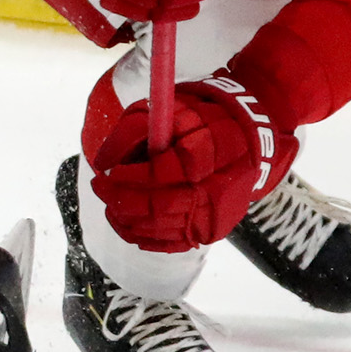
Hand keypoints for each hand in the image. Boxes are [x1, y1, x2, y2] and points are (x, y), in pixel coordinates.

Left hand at [88, 75, 297, 252]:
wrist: (249, 135)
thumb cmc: (202, 118)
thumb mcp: (170, 108)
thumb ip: (133, 130)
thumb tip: (103, 163)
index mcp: (210, 150)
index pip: (163, 173)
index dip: (130, 176)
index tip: (108, 172)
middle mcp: (218, 186)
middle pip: (162, 205)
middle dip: (123, 200)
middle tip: (100, 188)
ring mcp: (217, 212)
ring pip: (164, 227)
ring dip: (128, 220)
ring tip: (110, 204)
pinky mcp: (213, 228)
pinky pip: (173, 243)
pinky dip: (144, 237)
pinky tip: (126, 224)